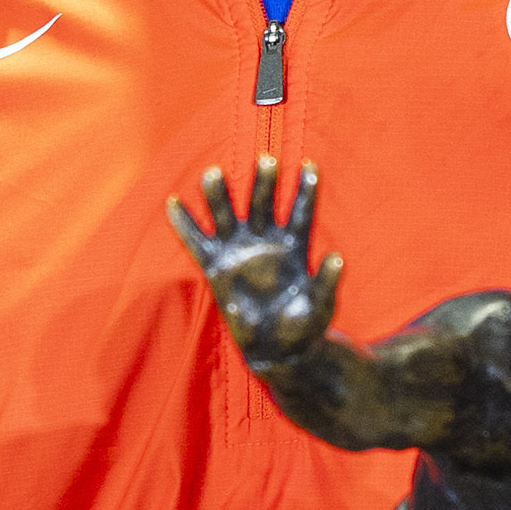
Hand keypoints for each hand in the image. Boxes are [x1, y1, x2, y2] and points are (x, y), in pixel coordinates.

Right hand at [168, 163, 335, 365]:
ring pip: (229, 216)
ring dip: (220, 195)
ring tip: (213, 173)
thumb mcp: (322, 306)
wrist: (279, 349)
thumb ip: (328, 282)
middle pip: (264, 205)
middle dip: (264, 183)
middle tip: (266, 160)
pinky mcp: (218, 269)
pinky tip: (173, 202)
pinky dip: (185, 225)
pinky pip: (197, 243)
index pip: (301, 213)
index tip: (310, 167)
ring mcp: (240, 253)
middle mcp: (266, 243)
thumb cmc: (304, 325)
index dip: (306, 191)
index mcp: (294, 248)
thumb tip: (337, 258)